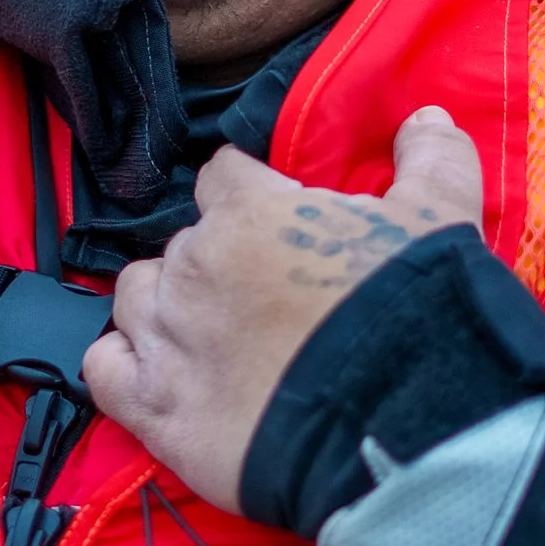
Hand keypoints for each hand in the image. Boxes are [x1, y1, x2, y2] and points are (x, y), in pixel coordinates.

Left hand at [83, 107, 483, 511]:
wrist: (404, 429)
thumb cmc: (418, 314)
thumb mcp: (441, 217)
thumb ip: (430, 157)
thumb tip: (426, 116)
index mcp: (248, 212)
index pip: (221, 177)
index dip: (248, 197)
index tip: (277, 226)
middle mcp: (192, 266)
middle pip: (182, 244)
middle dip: (217, 263)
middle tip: (266, 301)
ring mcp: (166, 338)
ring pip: (136, 296)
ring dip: (164, 307)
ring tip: (212, 337)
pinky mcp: (156, 409)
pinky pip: (103, 368)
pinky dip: (123, 365)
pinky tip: (157, 374)